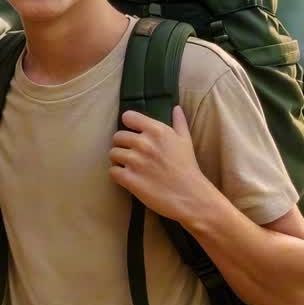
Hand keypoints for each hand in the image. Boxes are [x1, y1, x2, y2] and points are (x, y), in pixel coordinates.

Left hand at [109, 106, 218, 224]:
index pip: (128, 117)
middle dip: (122, 145)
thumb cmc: (188, 167)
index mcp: (157, 131)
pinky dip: (117, 174)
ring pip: (112, 153)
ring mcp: (135, 161)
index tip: (133, 133)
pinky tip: (127, 177)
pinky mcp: (130, 179)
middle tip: (131, 154)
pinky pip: (112, 171)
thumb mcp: (186, 141)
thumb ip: (179, 123)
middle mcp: (144, 143)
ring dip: (118, 160)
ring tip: (129, 166)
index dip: (128, 125)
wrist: (191, 196)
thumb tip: (176, 107)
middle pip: (117, 137)